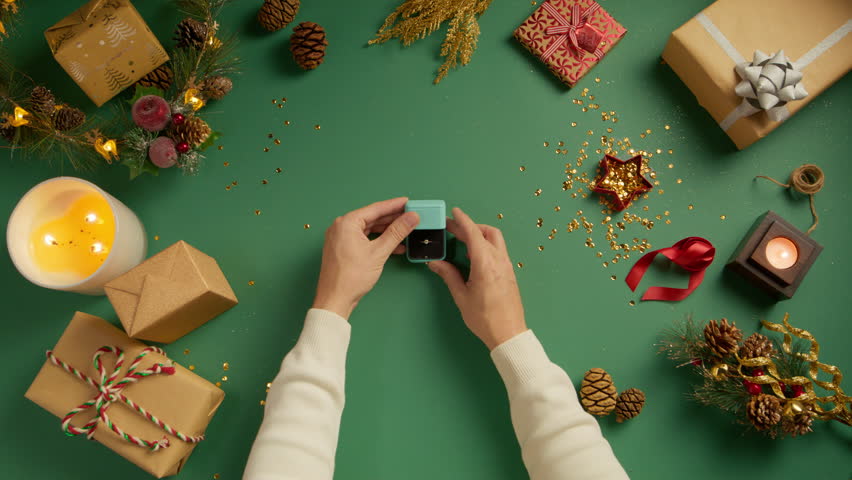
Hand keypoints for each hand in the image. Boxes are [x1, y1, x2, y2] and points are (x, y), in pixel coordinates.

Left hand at [313, 197, 419, 319]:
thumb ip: (396, 232)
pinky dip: (378, 241)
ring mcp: (341, 238)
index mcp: (346, 223)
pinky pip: (364, 239)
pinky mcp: (343, 249)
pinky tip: (394, 246)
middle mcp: (341, 227)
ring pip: (369, 229)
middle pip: (372, 218)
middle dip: (392, 219)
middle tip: (410, 216)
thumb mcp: (379, 252)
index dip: (394, 205)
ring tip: (405, 231)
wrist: (335, 299)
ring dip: (387, 231)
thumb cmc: (350, 277)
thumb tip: (411, 218)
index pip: (375, 209)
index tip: (408, 202)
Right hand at [427, 208, 526, 349]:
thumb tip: (435, 262)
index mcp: (485, 264)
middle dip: (470, 226)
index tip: (454, 212)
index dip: (463, 221)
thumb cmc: (484, 318)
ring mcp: (507, 266)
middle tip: (453, 228)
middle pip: (487, 232)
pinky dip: (486, 245)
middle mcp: (499, 261)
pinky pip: (499, 250)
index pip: (473, 234)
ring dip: (480, 234)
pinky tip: (475, 256)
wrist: (508, 333)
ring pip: (496, 240)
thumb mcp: (461, 296)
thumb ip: (449, 275)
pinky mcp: (510, 273)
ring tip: (463, 241)